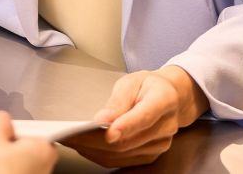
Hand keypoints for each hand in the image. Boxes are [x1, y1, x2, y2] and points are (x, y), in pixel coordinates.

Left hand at [63, 66, 204, 167]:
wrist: (170, 97)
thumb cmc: (148, 86)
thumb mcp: (131, 81)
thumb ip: (118, 100)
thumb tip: (103, 119)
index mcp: (164, 99)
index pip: (144, 116)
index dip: (126, 126)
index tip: (108, 132)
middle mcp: (166, 125)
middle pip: (130, 140)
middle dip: (97, 140)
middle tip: (72, 135)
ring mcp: (160, 143)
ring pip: (124, 154)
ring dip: (95, 150)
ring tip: (72, 141)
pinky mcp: (152, 155)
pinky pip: (124, 161)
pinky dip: (101, 156)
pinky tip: (86, 147)